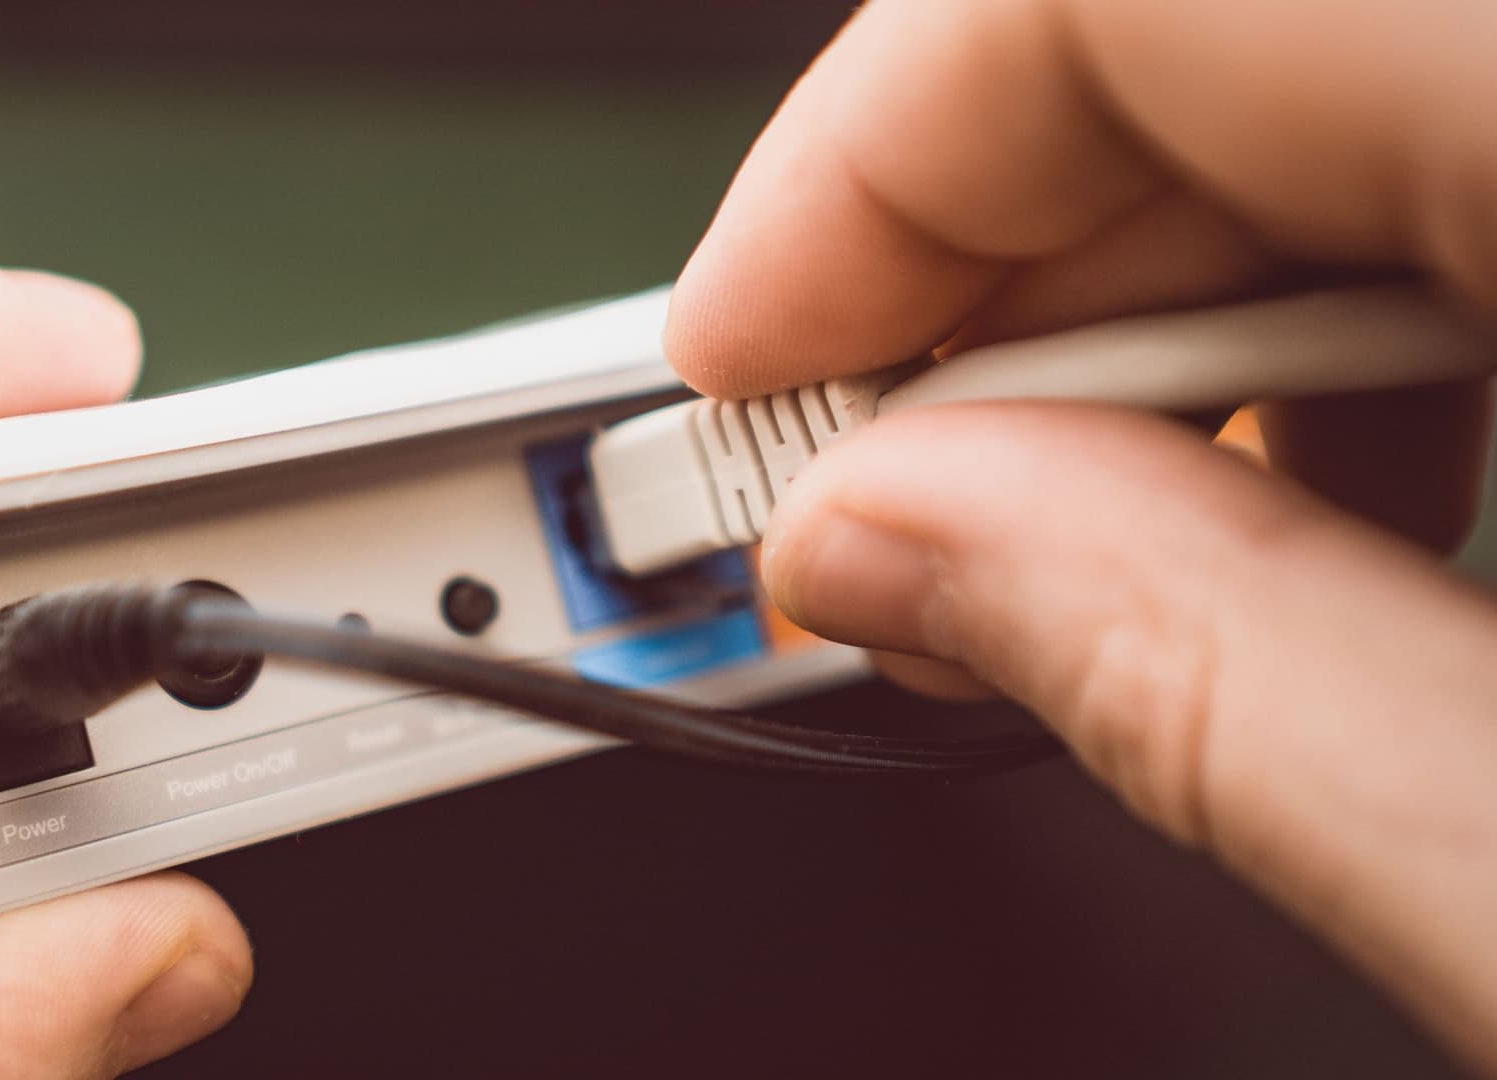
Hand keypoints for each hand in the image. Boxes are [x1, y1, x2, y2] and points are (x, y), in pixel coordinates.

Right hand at [666, 0, 1496, 1070]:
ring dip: (1162, 307)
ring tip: (1099, 548)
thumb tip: (881, 541)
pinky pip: (1459, 122)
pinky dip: (1344, 289)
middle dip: (983, 282)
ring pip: (1332, 65)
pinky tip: (1337, 481)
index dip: (861, 163)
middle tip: (873, 516)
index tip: (732, 365)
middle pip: (1204, 27)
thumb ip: (1204, 686)